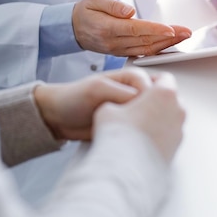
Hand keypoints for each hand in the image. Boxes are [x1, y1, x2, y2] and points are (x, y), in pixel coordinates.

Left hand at [33, 68, 153, 139]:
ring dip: (147, 126)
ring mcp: (134, 110)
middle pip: (158, 102)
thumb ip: (122, 92)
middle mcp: (136, 92)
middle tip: (138, 125)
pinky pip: (143, 130)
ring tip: (132, 133)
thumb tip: (144, 100)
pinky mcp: (129, 125)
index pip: (155, 87)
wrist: (58, 119)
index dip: (151, 100)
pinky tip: (131, 139)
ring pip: (152, 118)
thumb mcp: (97, 90)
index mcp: (133, 77)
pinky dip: (140, 135)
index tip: (141, 113)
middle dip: (153, 114)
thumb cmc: (74, 98)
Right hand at [72, 0, 191, 56]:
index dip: (155, 30)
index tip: (172, 29)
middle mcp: (114, 42)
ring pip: (147, 49)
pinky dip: (159, 50)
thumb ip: (113, 5)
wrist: (72, 29)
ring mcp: (119, 50)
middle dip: (169, 37)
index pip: (136, 29)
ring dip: (168, 44)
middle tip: (187, 32)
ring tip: (184, 37)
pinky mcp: (122, 53)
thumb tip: (130, 11)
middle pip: (146, 41)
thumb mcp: (94, 0)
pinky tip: (171, 45)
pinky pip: (143, 53)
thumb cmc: (85, 11)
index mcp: (107, 28)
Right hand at [94, 72, 185, 162]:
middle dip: (156, 100)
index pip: (164, 78)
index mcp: (165, 94)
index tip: (141, 87)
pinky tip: (141, 140)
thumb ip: (117, 101)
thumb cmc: (119, 136)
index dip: (151, 81)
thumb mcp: (108, 109)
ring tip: (138, 125)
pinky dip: (159, 134)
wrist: (127, 168)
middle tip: (138, 106)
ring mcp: (179, 129)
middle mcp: (178, 110)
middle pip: (170, 98)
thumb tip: (117, 106)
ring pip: (171, 116)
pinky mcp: (177, 147)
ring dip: (158, 118)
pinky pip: (169, 134)